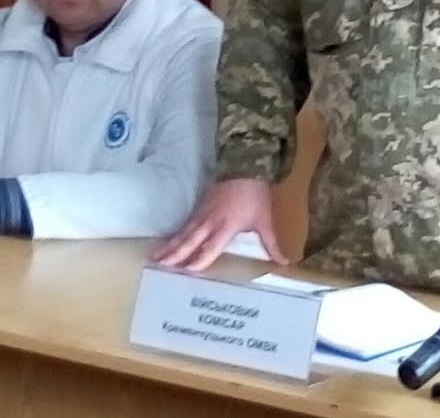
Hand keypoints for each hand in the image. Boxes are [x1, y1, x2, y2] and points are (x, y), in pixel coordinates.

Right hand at [151, 178, 287, 270]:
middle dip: (175, 254)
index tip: (186, 271)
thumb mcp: (265, 221)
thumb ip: (272, 245)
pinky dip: (174, 235)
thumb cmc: (255, 196)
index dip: (199, 260)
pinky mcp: (199, 208)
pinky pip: (185, 225)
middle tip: (158, 265)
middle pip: (190, 241)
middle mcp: (210, 222)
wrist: (244, 167)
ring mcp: (202, 214)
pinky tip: (166, 243)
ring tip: (154, 257)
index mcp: (226, 227)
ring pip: (183, 233)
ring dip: (169, 245)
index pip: (210, 248)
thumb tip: (285, 263)